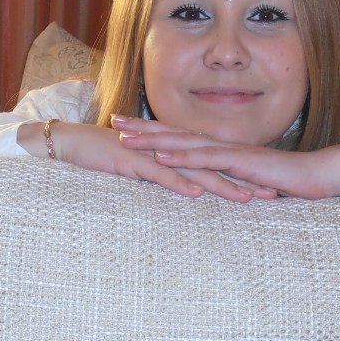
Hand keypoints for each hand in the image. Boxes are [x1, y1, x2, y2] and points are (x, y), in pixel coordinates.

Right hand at [17, 120, 276, 201]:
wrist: (68, 142)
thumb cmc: (101, 158)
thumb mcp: (139, 171)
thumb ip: (164, 178)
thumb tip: (187, 191)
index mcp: (171, 153)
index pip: (212, 165)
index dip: (239, 177)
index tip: (265, 191)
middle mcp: (167, 150)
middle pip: (212, 166)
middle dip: (242, 180)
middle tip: (271, 195)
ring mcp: (150, 153)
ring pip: (192, 170)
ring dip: (220, 184)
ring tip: (245, 198)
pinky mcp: (131, 160)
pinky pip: (158, 173)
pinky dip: (177, 182)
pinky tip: (196, 193)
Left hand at [111, 115, 339, 198]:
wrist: (316, 176)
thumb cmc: (284, 182)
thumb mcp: (247, 184)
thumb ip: (227, 183)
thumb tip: (210, 191)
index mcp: (219, 149)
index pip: (180, 136)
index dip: (153, 130)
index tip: (126, 126)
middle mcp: (219, 145)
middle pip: (174, 131)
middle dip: (142, 126)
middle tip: (112, 119)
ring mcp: (228, 150)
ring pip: (182, 141)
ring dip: (152, 138)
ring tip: (125, 138)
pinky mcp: (238, 161)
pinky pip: (204, 158)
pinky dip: (180, 155)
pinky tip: (160, 154)